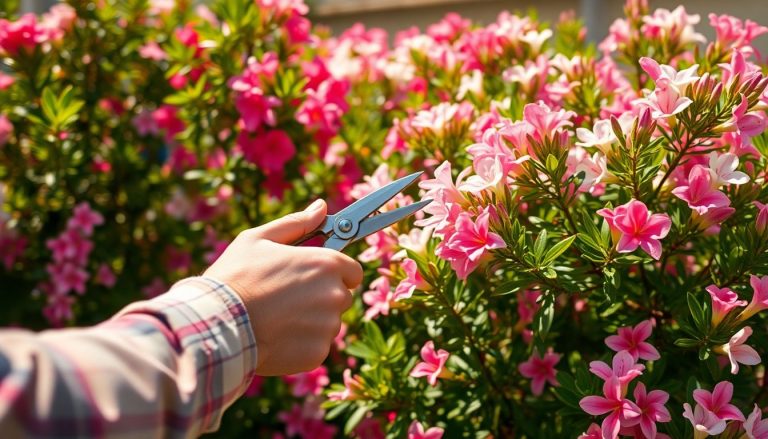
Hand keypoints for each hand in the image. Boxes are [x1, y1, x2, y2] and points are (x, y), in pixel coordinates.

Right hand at [204, 200, 362, 374]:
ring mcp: (328, 326)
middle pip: (341, 297)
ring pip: (328, 324)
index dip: (334, 274)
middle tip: (286, 299)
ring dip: (311, 322)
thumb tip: (320, 207)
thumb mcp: (259, 239)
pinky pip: (316, 347)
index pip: (352, 271)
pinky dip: (301, 345)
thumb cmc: (236, 276)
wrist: (216, 324)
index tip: (313, 278)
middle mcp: (334, 294)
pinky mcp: (317, 353)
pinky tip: (276, 338)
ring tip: (276, 319)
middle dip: (320, 298)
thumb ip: (296, 224)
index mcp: (326, 263)